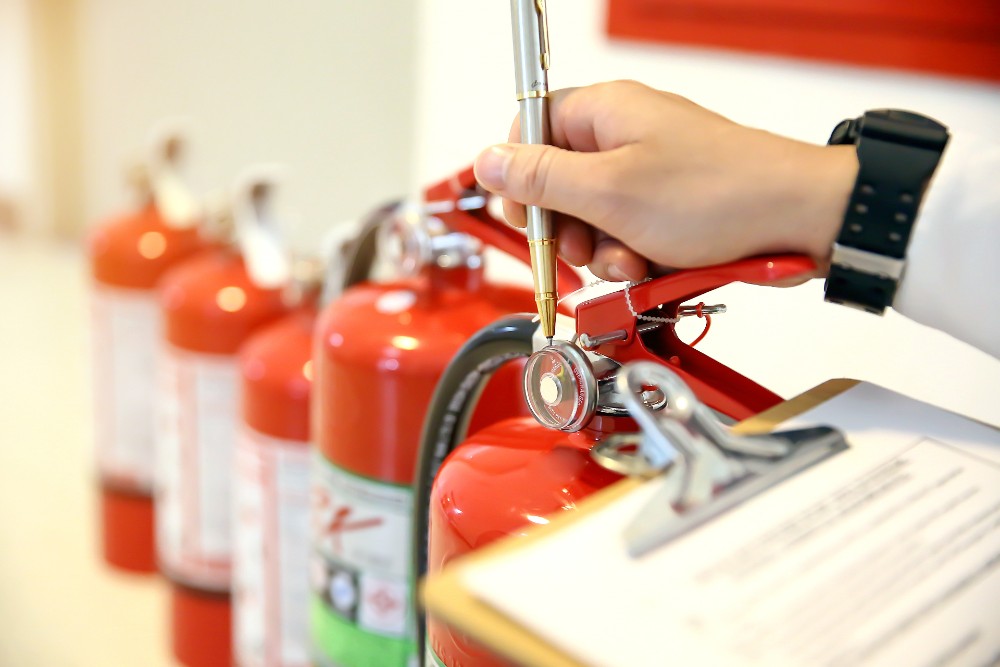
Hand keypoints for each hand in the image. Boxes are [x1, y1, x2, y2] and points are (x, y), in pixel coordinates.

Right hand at [473, 80, 857, 282]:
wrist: (799, 220)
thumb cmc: (717, 194)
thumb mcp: (610, 191)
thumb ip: (541, 178)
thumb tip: (488, 162)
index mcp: (603, 112)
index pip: (531, 131)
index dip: (521, 178)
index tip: (530, 216)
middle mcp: (624, 135)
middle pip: (559, 182)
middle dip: (568, 227)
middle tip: (585, 246)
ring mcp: (649, 171)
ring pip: (594, 217)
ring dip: (603, 251)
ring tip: (631, 261)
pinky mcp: (671, 205)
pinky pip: (629, 233)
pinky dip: (634, 257)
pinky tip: (652, 268)